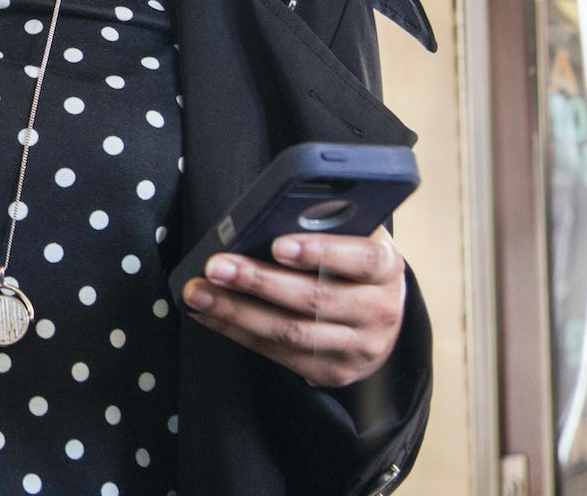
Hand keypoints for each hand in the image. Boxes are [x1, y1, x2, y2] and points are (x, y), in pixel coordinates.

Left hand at [179, 229, 406, 387]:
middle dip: (258, 281)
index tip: (278, 245)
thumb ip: (327, 225)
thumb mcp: (355, 237)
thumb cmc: (353, 264)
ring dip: (237, 312)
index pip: (361, 259)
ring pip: (292, 332)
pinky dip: (238, 333)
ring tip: (200, 293)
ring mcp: (358, 347)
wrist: (379, 318)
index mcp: (386, 267)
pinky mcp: (333, 372)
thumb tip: (271, 214)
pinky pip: (279, 354)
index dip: (320, 252)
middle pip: (315, 299)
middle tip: (216, 266)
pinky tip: (210, 315)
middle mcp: (379, 310)